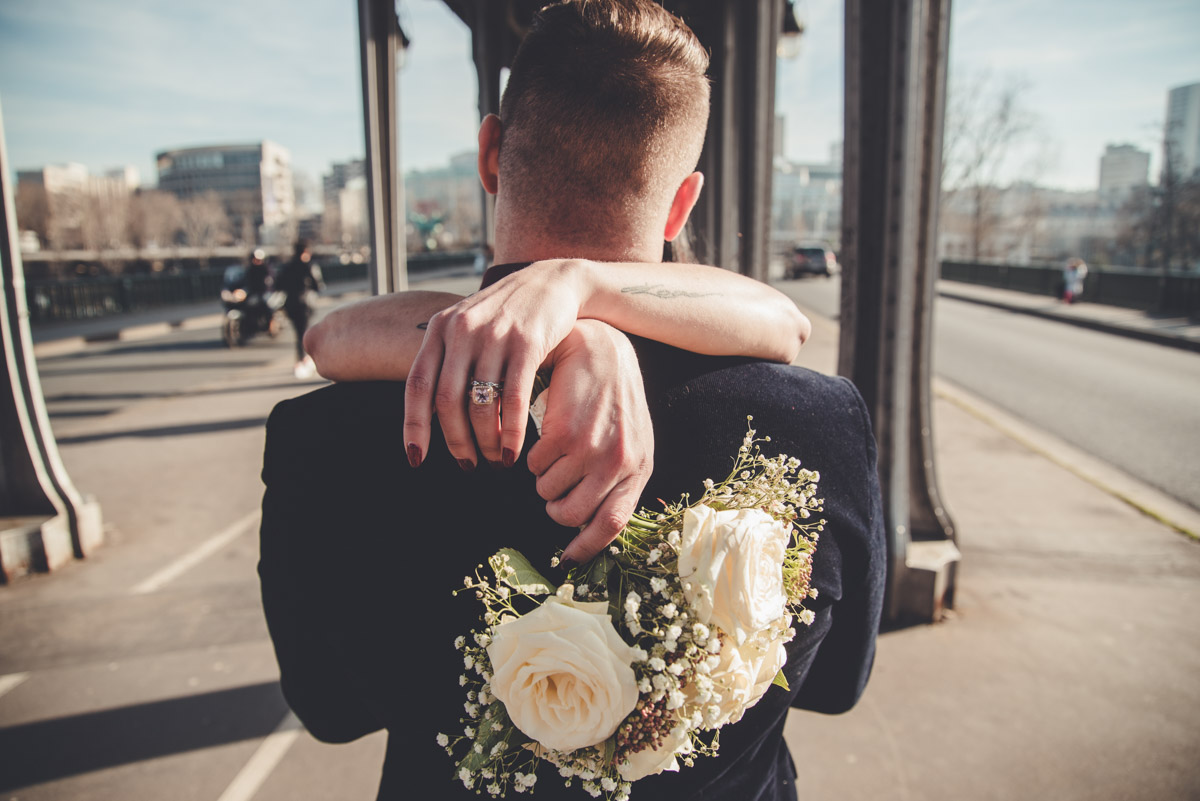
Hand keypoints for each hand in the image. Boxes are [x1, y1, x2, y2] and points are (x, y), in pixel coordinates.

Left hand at [404, 261, 588, 468]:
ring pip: (479, 404)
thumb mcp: (469, 325)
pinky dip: (510, 432)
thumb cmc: (508, 314)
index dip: (413, 426)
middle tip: (467, 465)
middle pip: (446, 400)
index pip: (417, 384)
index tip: (416, 458)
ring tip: (493, 460)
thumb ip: (448, 359)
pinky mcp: (527, 343)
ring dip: (485, 442)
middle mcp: (462, 329)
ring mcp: (494, 335)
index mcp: (441, 327)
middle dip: (454, 442)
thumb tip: (429, 415)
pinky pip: (513, 399)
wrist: (553, 282)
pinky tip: (513, 452)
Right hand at [526, 320, 652, 563]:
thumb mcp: (629, 441)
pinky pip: (534, 466)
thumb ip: (617, 481)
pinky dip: (532, 457)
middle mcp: (619, 463)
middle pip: (573, 515)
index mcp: (639, 469)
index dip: (587, 547)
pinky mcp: (564, 433)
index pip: (612, 524)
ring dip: (543, 480)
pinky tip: (546, 436)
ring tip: (553, 454)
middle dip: (556, 509)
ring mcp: (591, 449)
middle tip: (553, 493)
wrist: (600, 351)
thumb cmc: (613, 401)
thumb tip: (588, 528)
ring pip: (548, 492)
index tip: (567, 560)